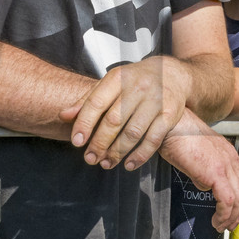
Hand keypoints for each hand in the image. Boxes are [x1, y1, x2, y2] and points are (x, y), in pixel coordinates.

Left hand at [60, 57, 191, 170]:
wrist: (174, 74)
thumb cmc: (136, 81)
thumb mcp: (112, 83)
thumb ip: (88, 99)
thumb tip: (64, 116)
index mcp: (118, 78)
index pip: (96, 102)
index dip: (84, 124)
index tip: (77, 142)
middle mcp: (137, 87)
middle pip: (114, 120)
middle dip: (99, 143)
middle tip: (90, 158)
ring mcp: (156, 101)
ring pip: (133, 132)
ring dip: (117, 152)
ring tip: (106, 163)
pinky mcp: (170, 114)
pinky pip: (153, 139)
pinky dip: (140, 155)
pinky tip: (129, 164)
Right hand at [161, 122, 238, 230]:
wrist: (170, 125)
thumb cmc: (177, 137)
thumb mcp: (197, 156)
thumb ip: (205, 171)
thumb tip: (205, 185)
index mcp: (228, 153)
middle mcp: (231, 159)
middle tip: (230, 225)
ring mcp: (225, 165)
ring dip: (231, 218)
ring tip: (221, 227)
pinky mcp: (215, 173)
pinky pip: (227, 200)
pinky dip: (224, 214)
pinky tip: (216, 220)